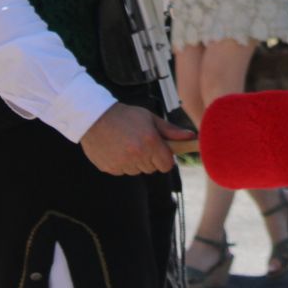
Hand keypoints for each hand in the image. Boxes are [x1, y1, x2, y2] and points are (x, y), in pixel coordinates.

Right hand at [79, 102, 193, 174]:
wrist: (95, 117)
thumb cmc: (126, 116)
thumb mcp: (150, 119)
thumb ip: (171, 131)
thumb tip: (191, 137)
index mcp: (150, 142)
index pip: (167, 165)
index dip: (165, 159)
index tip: (160, 151)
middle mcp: (137, 155)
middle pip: (152, 169)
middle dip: (151, 159)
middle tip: (141, 143)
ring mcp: (122, 163)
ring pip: (137, 171)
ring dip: (136, 162)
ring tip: (128, 144)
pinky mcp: (110, 168)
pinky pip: (123, 171)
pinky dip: (122, 164)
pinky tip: (117, 149)